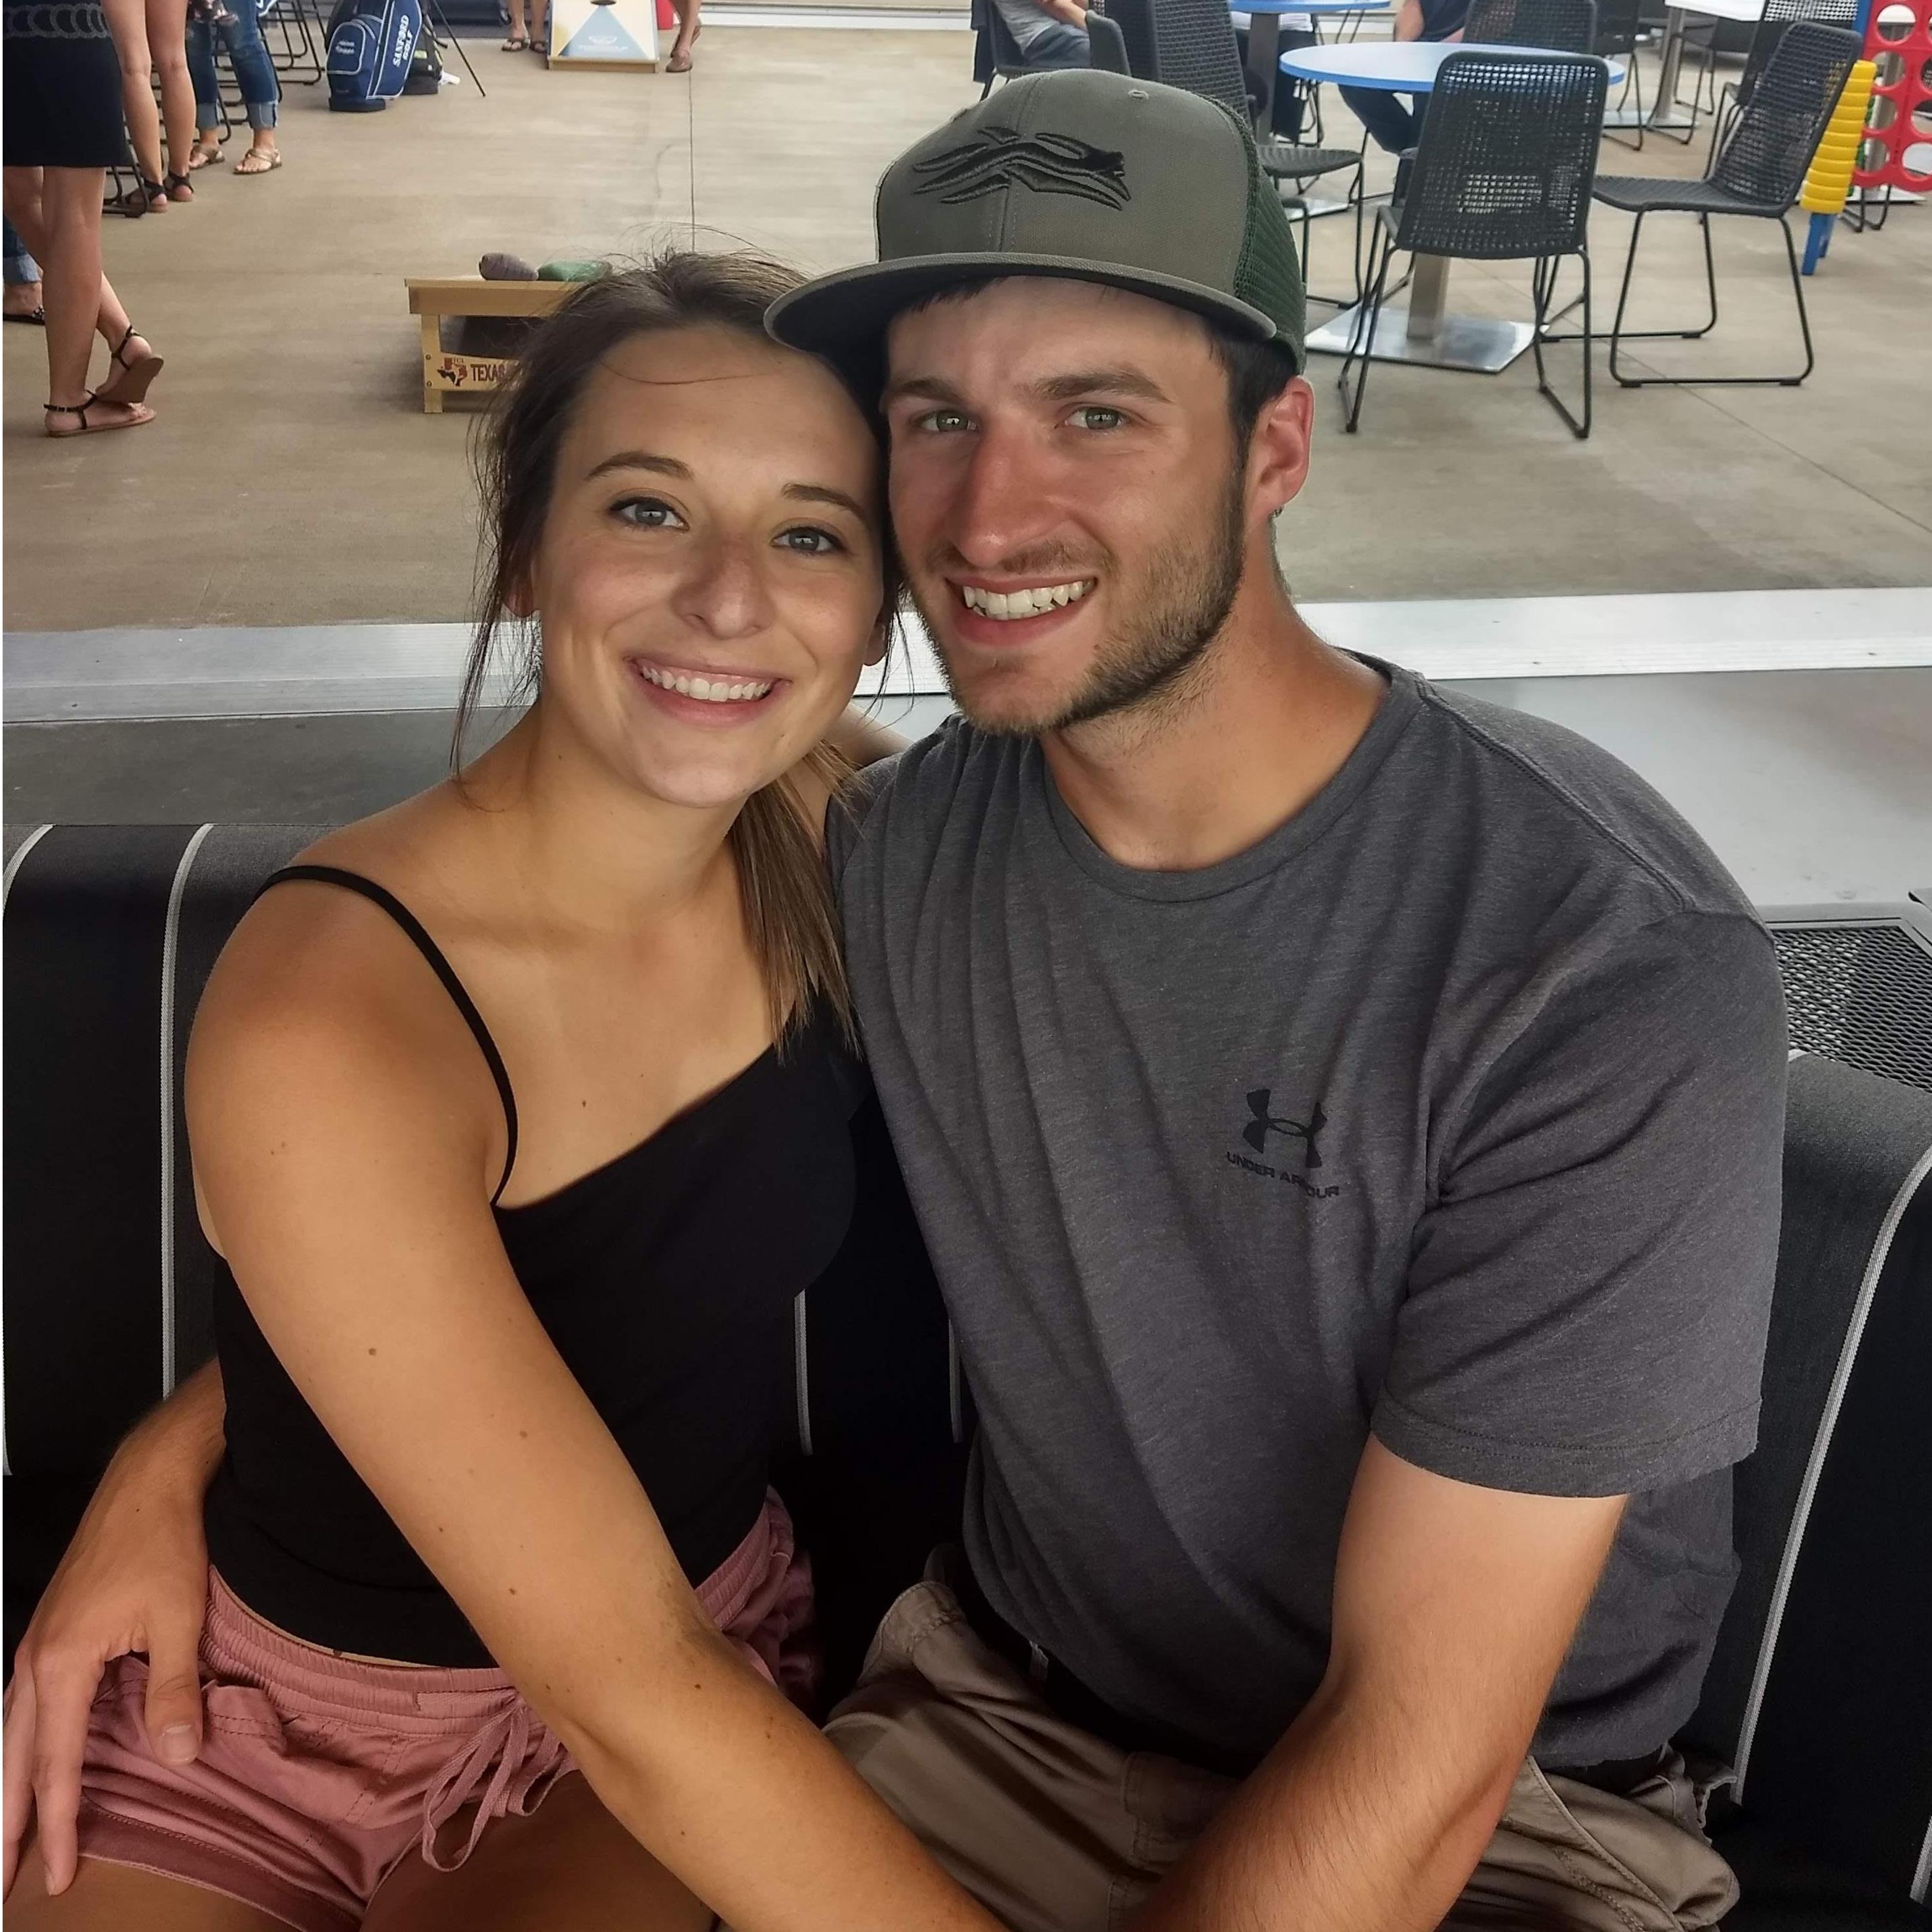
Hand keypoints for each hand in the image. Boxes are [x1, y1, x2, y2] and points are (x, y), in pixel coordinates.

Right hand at [3, 1450, 210, 1897]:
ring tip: (6, 1836)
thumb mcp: (181, 1618)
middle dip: (10, 1825)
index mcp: (61, 1665)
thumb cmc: (164, 1543)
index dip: (59, 1825)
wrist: (148, 1480)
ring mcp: (34, 1644)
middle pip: (14, 1761)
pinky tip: (29, 1759)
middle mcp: (33, 1661)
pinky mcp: (48, 1630)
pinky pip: (22, 1704)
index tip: (57, 1875)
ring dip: (9, 1787)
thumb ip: (175, 1690)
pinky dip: (21, 1744)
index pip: (57, 1767)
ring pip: (11, 1734)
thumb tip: (178, 1758)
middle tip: (2, 1882)